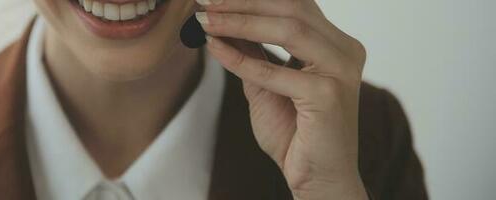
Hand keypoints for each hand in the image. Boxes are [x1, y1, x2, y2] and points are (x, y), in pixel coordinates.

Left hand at [196, 0, 367, 198]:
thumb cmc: (295, 135)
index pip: (295, 5)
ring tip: (205, 20)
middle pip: (292, 9)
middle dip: (243, 4)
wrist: (316, 179)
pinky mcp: (328, 96)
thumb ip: (252, 51)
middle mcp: (345, 52)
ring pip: (288, 30)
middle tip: (205, 3)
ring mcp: (341, 72)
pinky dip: (240, 59)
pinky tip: (214, 48)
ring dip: (239, 22)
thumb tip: (223, 19)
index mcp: (336, 45)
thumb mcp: (265, 83)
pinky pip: (275, 71)